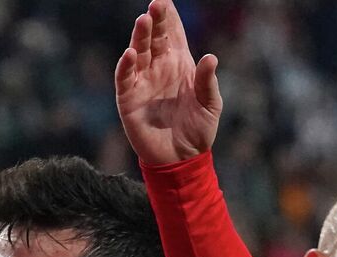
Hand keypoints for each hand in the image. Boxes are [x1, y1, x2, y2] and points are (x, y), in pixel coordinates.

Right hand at [115, 0, 221, 165]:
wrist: (183, 159)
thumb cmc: (198, 130)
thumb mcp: (210, 106)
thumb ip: (208, 82)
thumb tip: (211, 57)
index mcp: (179, 65)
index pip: (173, 35)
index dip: (170, 18)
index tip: (167, 0)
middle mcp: (159, 68)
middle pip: (155, 38)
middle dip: (155, 20)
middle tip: (156, 4)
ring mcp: (143, 81)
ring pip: (139, 52)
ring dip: (140, 36)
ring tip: (144, 20)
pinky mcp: (129, 99)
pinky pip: (125, 78)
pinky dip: (126, 65)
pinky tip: (130, 53)